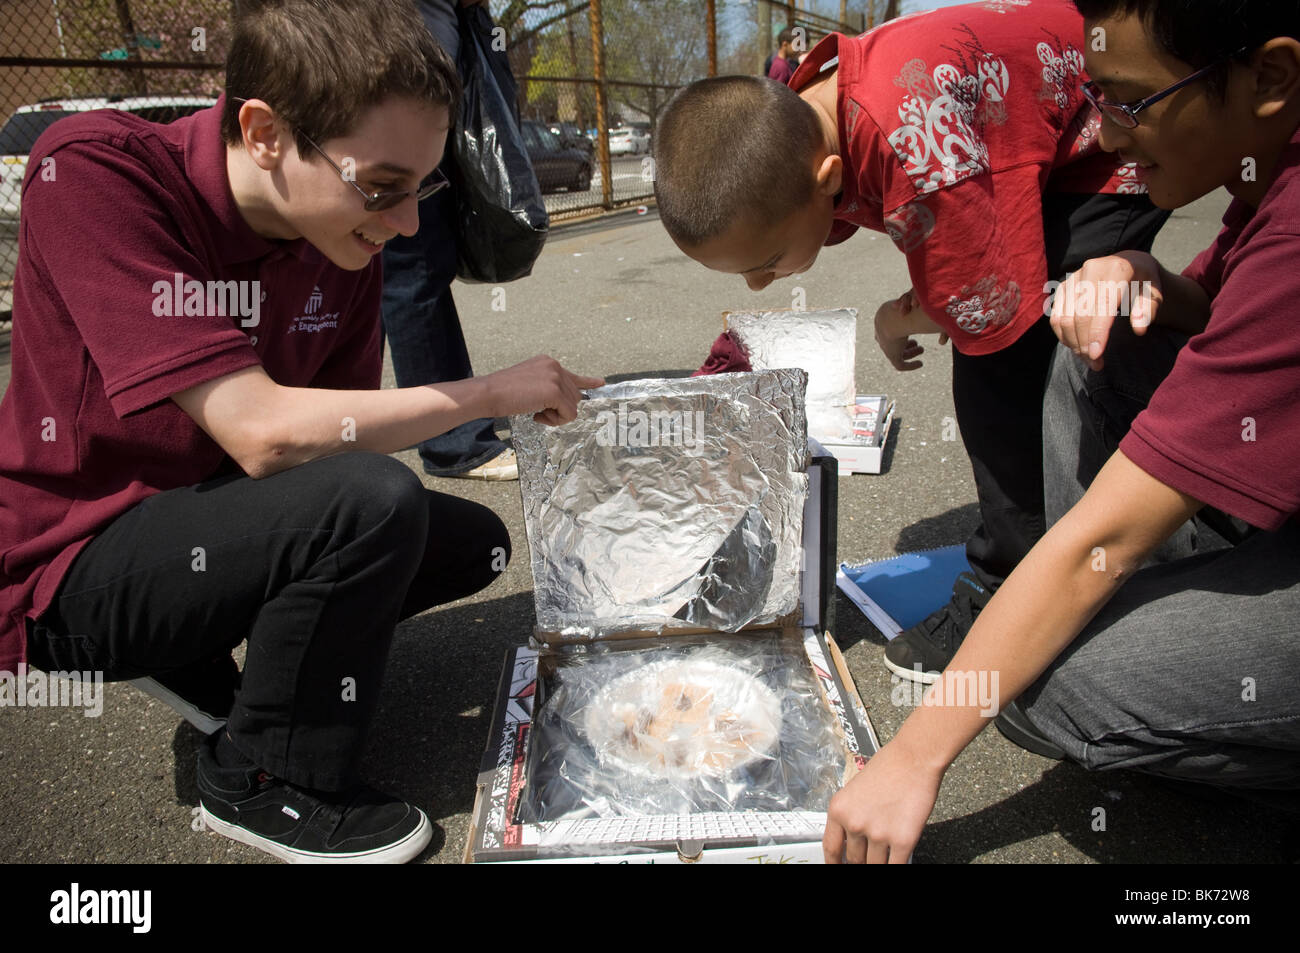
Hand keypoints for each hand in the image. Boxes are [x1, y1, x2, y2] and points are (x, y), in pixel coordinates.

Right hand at [481, 355, 603, 425]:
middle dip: (558, 409)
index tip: (600, 383)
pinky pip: (569, 414)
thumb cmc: (502, 393)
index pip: (573, 376)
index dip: (587, 382)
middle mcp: (555, 366)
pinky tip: (536, 415)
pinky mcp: (555, 391)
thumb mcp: (528, 385)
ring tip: (535, 411)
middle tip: (537, 411)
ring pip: (573, 407)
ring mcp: (556, 377)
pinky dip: (555, 421)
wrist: (488, 393)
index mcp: (548, 363)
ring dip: (556, 416)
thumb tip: (567, 402)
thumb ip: (547, 388)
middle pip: (574, 397)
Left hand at [823, 738, 943, 863]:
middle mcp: (855, 824)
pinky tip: (897, 860)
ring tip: (884, 854)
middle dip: (860, 862)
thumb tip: (852, 838)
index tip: (837, 866)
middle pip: (854, 860)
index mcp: (839, 810)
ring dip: (879, 863)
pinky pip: (896, 865)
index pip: (830, 848)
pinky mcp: (903, 840)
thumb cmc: (889, 766)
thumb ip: (851, 814)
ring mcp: (879, 834)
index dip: (834, 863)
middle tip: (866, 859)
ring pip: (875, 865)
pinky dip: (896, 866)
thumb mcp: (855, 789)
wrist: (914, 758)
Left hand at [874, 289, 947, 370]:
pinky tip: (920, 364)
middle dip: (906, 343)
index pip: (892, 326)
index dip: (905, 330)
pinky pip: (899, 364)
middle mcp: (882, 332)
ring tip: (922, 349)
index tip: (917, 330)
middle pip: (892, 341)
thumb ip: (935, 322)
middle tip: (918, 344)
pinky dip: (910, 365)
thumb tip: (942, 342)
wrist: (898, 317)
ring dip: (909, 353)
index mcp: (885, 317)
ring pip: (895, 353)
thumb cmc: (913, 308)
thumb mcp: (925, 309)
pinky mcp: (890, 355)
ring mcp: (884, 344)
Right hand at [1049, 251, 1162, 370]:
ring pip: (1064, 318)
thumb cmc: (1143, 282)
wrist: (1128, 263)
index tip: (1097, 356)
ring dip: (1073, 343)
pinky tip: (1077, 347)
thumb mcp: (1154, 292)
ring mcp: (1074, 278)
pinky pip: (1056, 317)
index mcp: (1116, 269)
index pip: (1102, 306)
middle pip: (1080, 315)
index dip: (1097, 333)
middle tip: (1096, 364)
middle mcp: (1091, 270)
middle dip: (1084, 344)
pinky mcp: (1063, 287)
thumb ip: (1148, 309)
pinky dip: (1064, 335)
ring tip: (1087, 359)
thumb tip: (1139, 329)